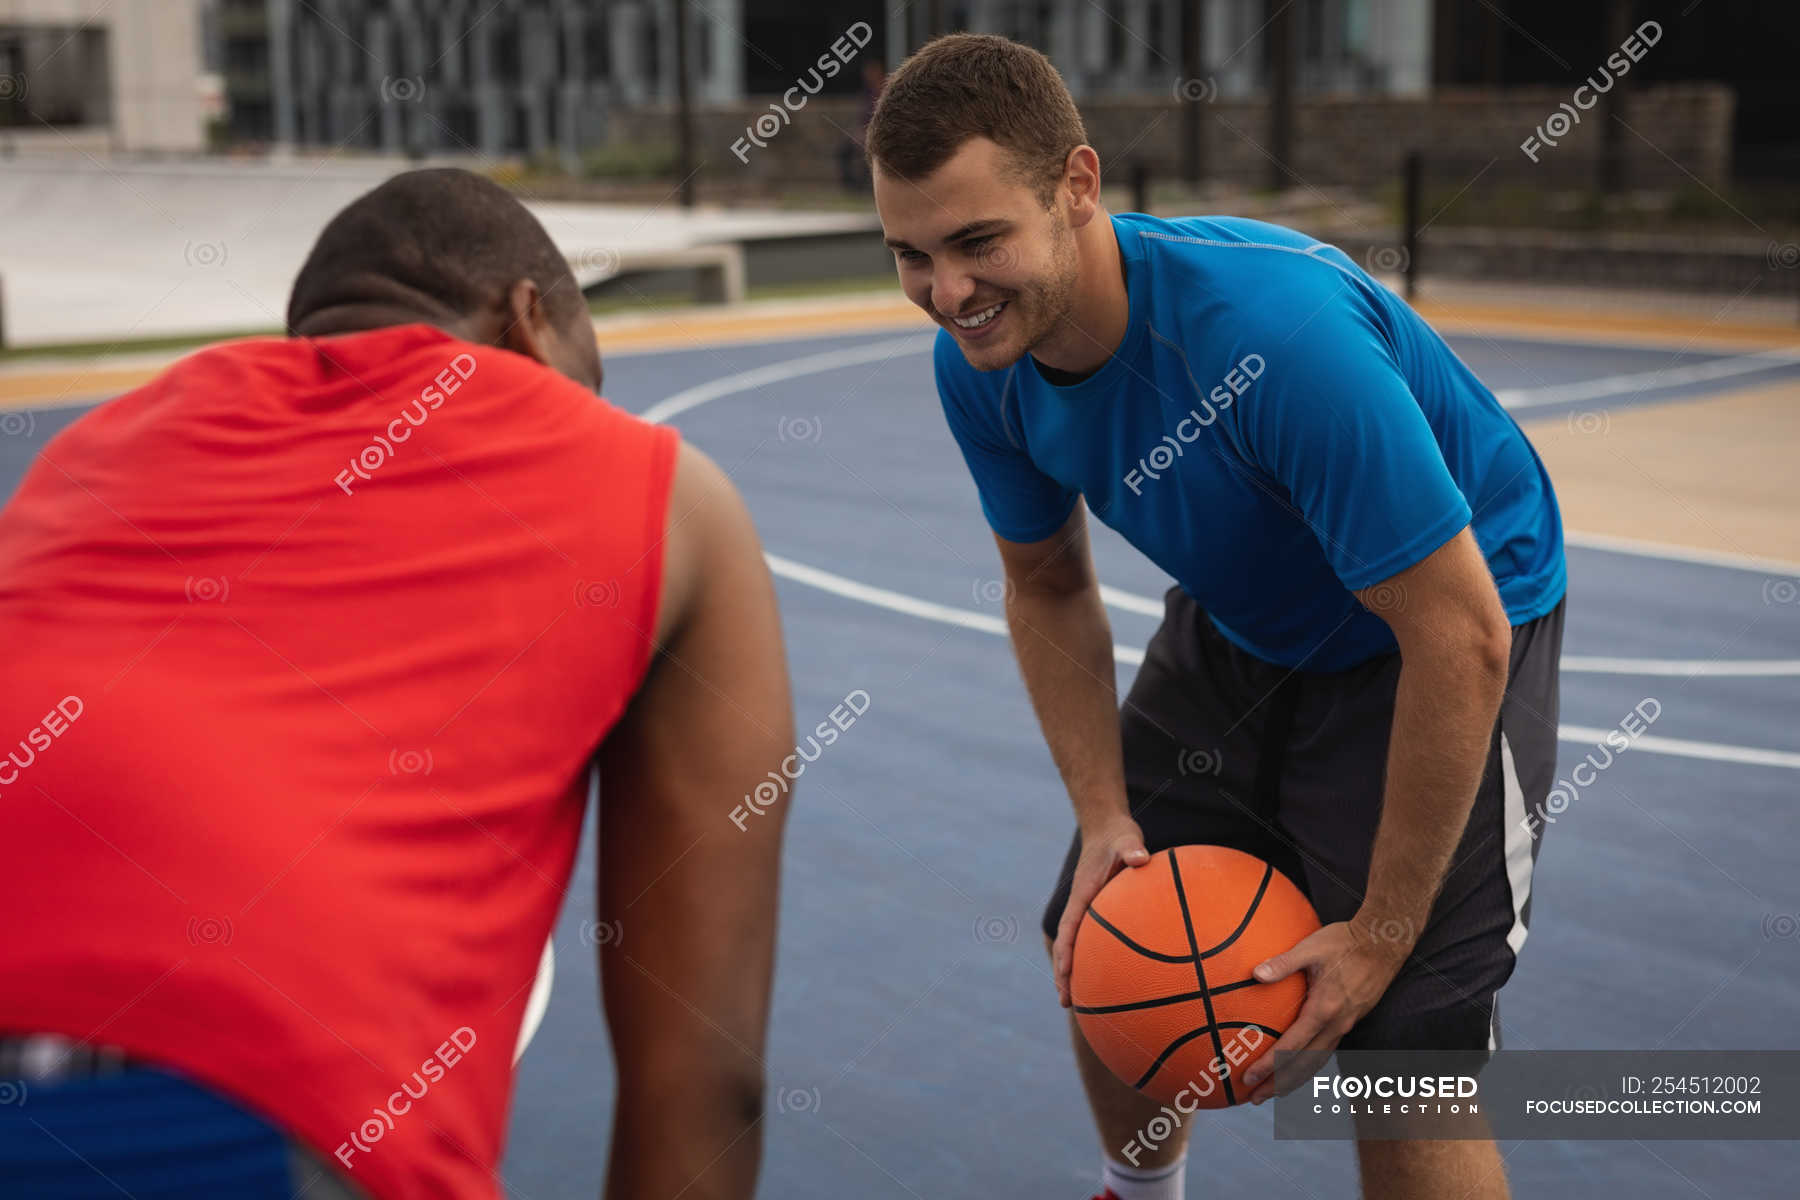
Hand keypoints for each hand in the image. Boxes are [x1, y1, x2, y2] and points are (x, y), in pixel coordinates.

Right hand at [1051, 816, 1149, 1007]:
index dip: (1066, 952)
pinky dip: (1097, 960)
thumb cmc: (1118, 836)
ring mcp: (1088, 911)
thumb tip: (1140, 859)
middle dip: (1064, 974)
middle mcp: (1081, 907)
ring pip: (1079, 947)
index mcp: (1083, 894)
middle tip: (1066, 1002)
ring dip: (1076, 973)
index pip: (1069, 928)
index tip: (1065, 974)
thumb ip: (1132, 849)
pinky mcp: (1099, 912)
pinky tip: (1114, 979)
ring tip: (1083, 1004)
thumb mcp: (1126, 840)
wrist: (1107, 829)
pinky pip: (1095, 941)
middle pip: (1068, 946)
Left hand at [1239, 918, 1412, 1103]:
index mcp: (1324, 1010)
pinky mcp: (1351, 1019)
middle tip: (1254, 1097)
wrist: (1385, 941)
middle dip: (1278, 1084)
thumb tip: (1255, 974)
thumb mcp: (1311, 947)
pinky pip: (1327, 1049)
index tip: (1248, 1077)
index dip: (1268, 1065)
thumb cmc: (1346, 941)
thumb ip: (1283, 963)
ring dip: (1294, 1079)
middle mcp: (1337, 1024)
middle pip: (1304, 1064)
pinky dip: (1310, 1063)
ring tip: (1272, 1091)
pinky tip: (1298, 1064)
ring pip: (1318, 1061)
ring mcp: (1346, 1024)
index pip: (1291, 1047)